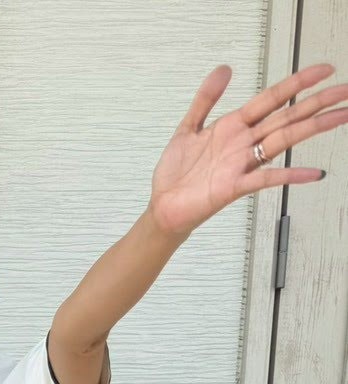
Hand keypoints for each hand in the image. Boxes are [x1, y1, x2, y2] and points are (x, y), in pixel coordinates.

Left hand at [149, 63, 347, 236]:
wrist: (163, 207)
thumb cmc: (176, 173)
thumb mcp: (188, 127)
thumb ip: (206, 98)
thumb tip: (224, 68)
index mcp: (234, 126)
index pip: (273, 98)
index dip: (297, 83)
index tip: (324, 70)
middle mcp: (243, 144)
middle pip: (287, 117)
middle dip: (317, 102)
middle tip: (345, 91)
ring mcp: (242, 164)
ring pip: (284, 140)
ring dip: (313, 128)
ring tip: (341, 117)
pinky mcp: (234, 186)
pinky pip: (267, 179)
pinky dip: (290, 175)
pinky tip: (314, 173)